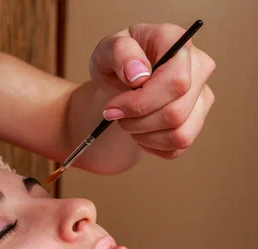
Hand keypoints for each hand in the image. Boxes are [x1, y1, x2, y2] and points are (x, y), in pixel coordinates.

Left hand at [89, 23, 215, 158]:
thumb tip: (138, 74)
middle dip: (137, 122)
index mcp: (179, 42)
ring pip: (180, 135)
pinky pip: (178, 146)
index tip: (112, 108)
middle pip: (176, 113)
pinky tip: (140, 130)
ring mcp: (202, 95)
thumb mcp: (106, 50)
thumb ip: (120, 53)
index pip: (177, 82)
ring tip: (127, 121)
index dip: (141, 102)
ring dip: (144, 135)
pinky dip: (152, 145)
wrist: (121, 78)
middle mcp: (199, 68)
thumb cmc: (116, 61)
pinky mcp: (198, 119)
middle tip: (114, 115)